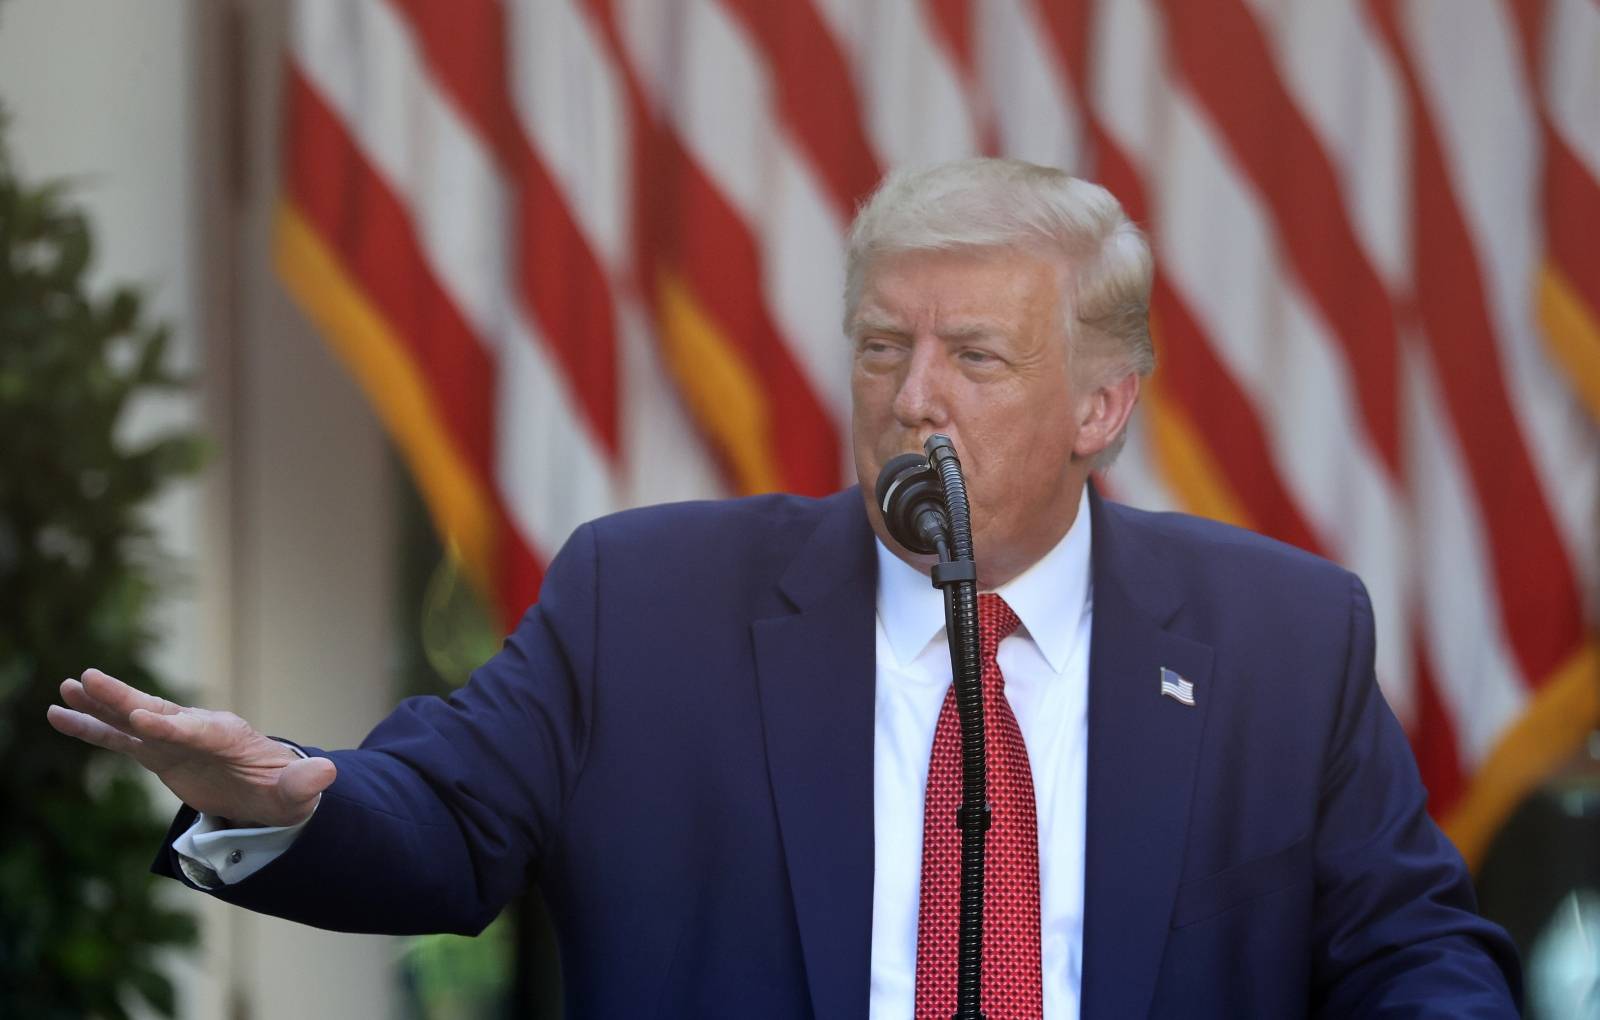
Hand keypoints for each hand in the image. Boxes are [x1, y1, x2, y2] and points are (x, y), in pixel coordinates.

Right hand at [46, 667, 335, 826]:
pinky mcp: (157, 753)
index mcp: (229, 737)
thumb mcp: (298, 793)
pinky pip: (118, 740)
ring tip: (65, 688)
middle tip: (90, 677)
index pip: (196, 730)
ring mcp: (173, 740)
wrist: (270, 790)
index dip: (171, 726)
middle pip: (156, 712)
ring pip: (130, 720)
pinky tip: (58, 715)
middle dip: (125, 698)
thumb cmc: (283, 790)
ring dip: (100, 706)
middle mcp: (196, 730)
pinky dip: (91, 728)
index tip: (142, 718)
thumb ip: (306, 783)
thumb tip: (328, 772)